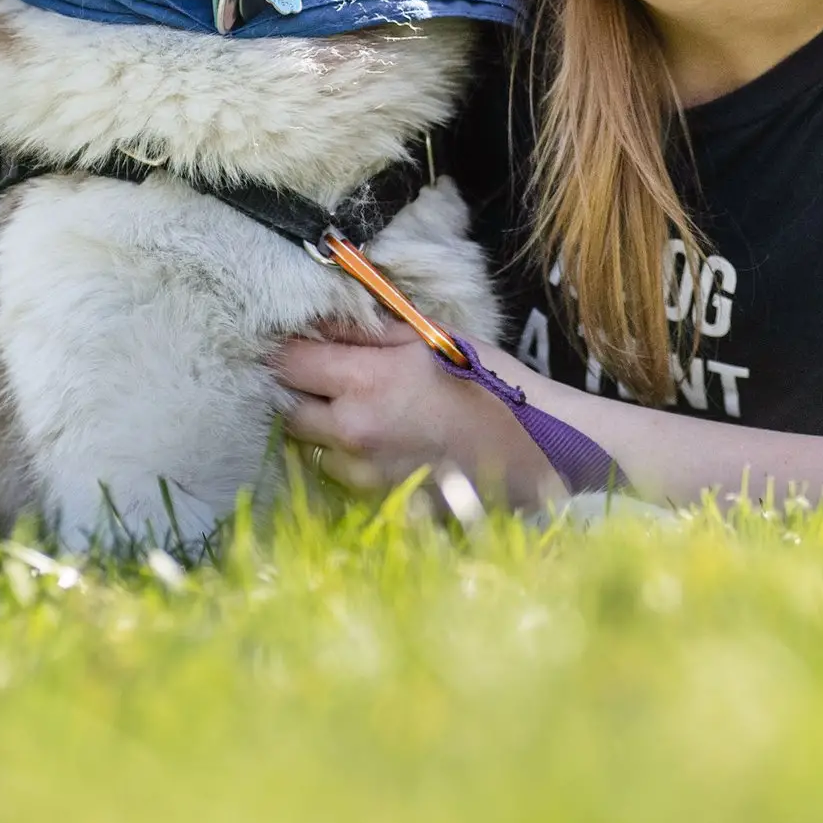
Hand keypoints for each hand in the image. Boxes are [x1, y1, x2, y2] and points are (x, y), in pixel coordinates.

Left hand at [272, 317, 553, 502]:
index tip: (298, 341)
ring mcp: (363, 473)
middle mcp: (354, 431)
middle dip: (298, 390)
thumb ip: (366, 330)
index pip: (289, 363)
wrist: (535, 448)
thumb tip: (318, 320)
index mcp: (366, 382)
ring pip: (309, 446)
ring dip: (320, 426)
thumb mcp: (428, 338)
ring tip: (356, 408)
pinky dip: (345, 456)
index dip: (287, 348)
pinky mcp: (377, 502)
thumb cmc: (486, 381)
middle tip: (323, 374)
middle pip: (287, 409)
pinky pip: (339, 474)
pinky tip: (377, 440)